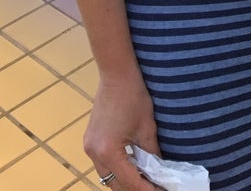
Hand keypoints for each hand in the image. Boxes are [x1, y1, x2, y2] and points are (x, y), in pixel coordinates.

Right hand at [85, 71, 161, 189]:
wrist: (117, 74)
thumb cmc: (134, 96)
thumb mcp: (147, 127)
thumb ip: (152, 153)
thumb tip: (160, 171)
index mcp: (108, 152)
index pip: (129, 182)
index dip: (146, 190)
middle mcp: (94, 154)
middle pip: (114, 183)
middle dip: (134, 189)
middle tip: (154, 187)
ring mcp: (89, 147)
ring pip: (107, 175)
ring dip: (124, 180)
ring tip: (145, 180)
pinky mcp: (90, 140)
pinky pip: (103, 163)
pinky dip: (117, 168)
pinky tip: (133, 166)